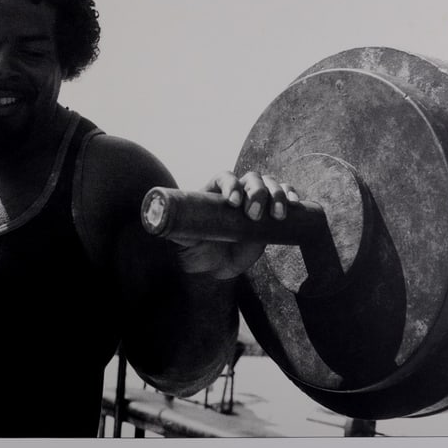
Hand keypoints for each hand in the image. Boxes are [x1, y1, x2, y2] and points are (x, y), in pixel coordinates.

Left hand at [174, 171, 298, 279]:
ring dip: (276, 194)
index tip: (233, 203)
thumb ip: (171, 227)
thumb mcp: (180, 238)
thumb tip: (154, 217)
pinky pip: (284, 196)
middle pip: (251, 179)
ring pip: (270, 184)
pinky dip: (291, 196)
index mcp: (214, 191)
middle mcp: (236, 191)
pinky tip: (294, 205)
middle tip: (254, 214)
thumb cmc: (194, 250)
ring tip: (278, 215)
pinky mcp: (270, 213)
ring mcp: (255, 200)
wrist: (214, 268)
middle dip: (256, 193)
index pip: (225, 178)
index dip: (231, 185)